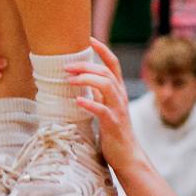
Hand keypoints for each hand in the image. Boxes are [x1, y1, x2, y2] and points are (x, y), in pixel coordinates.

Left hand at [66, 39, 139, 172]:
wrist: (128, 157)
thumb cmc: (114, 132)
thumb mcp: (107, 108)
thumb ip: (99, 94)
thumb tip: (84, 79)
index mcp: (118, 91)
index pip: (113, 64)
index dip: (102, 49)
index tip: (89, 38)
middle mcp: (120, 97)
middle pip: (106, 72)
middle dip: (86, 65)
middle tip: (66, 66)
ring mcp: (118, 110)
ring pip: (106, 85)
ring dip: (86, 80)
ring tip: (70, 80)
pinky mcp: (113, 125)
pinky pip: (102, 110)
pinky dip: (89, 104)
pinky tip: (78, 101)